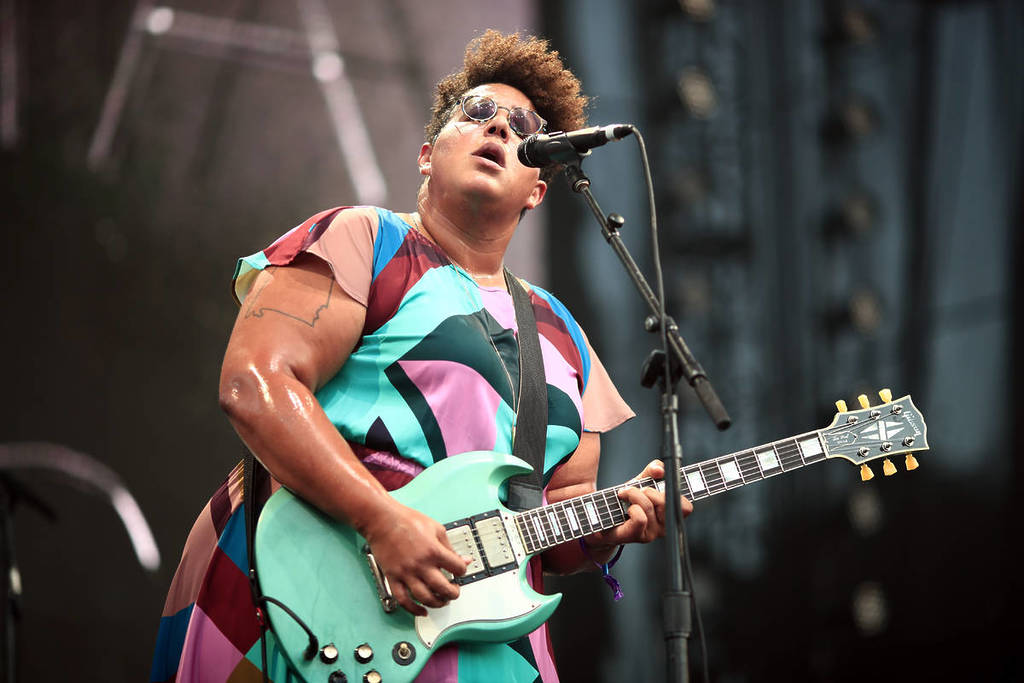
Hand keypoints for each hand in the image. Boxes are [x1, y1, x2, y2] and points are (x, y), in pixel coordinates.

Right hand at [361, 500, 470, 615]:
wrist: (382, 520)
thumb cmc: (407, 520)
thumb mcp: (436, 528)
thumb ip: (450, 547)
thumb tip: (464, 560)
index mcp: (434, 551)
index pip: (457, 569)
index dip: (462, 572)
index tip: (460, 572)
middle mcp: (421, 565)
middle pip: (443, 588)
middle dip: (453, 593)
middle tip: (454, 592)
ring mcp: (406, 573)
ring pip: (425, 598)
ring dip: (437, 603)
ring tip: (441, 601)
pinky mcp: (393, 577)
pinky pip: (403, 600)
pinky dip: (414, 610)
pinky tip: (421, 611)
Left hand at [585, 459, 693, 548]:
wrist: (602, 518)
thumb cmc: (625, 501)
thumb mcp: (640, 481)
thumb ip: (652, 471)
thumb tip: (659, 469)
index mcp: (669, 514)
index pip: (686, 508)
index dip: (679, 494)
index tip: (668, 485)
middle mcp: (663, 526)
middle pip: (667, 502)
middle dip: (650, 489)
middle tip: (638, 490)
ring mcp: (651, 533)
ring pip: (649, 506)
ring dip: (634, 494)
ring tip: (625, 495)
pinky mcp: (636, 536)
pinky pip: (640, 517)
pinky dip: (631, 507)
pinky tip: (625, 508)